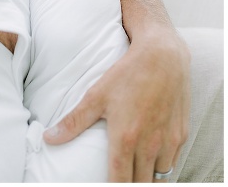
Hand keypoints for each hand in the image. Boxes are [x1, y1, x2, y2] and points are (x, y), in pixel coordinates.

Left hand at [44, 28, 189, 181]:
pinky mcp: (181, 134)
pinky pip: (173, 161)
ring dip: (148, 178)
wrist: (163, 57)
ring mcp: (169, 141)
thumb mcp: (95, 96)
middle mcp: (150, 144)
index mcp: (126, 138)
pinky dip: (162, 167)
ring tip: (134, 174)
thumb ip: (73, 121)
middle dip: (130, 184)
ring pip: (160, 175)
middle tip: (118, 180)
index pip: (120, 180)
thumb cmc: (127, 75)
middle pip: (142, 183)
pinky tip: (152, 163)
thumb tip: (49, 138)